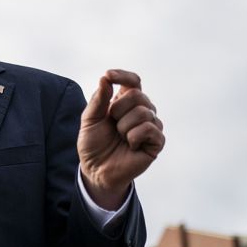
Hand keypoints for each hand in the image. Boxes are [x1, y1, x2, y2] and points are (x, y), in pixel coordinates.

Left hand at [78, 69, 165, 208]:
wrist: (96, 170)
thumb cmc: (93, 144)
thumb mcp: (89, 120)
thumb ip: (98, 99)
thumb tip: (106, 78)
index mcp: (125, 102)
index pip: (133, 81)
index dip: (123, 76)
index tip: (109, 75)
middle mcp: (142, 110)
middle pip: (137, 94)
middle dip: (118, 110)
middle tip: (112, 125)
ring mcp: (151, 125)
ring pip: (143, 111)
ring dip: (124, 127)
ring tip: (121, 138)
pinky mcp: (157, 141)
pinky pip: (150, 128)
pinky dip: (134, 137)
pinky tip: (131, 146)